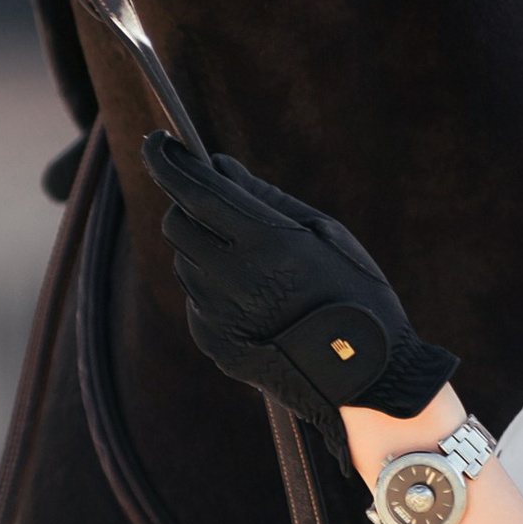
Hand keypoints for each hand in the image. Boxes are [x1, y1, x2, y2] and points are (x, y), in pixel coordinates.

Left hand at [144, 136, 457, 441]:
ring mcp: (217, 314)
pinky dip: (213, 285)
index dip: (168, 162)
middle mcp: (232, 278)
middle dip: (188, 204)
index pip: (194, 191)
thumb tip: (219, 166)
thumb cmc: (356, 297)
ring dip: (203, 247)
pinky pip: (197, 297)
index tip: (159, 143)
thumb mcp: (326, 234)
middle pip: (177, 224)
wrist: (363, 381)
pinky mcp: (212, 341)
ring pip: (184, 261)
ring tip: (253, 262)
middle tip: (215, 202)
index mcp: (266, 243)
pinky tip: (255, 298)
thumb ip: (265, 197)